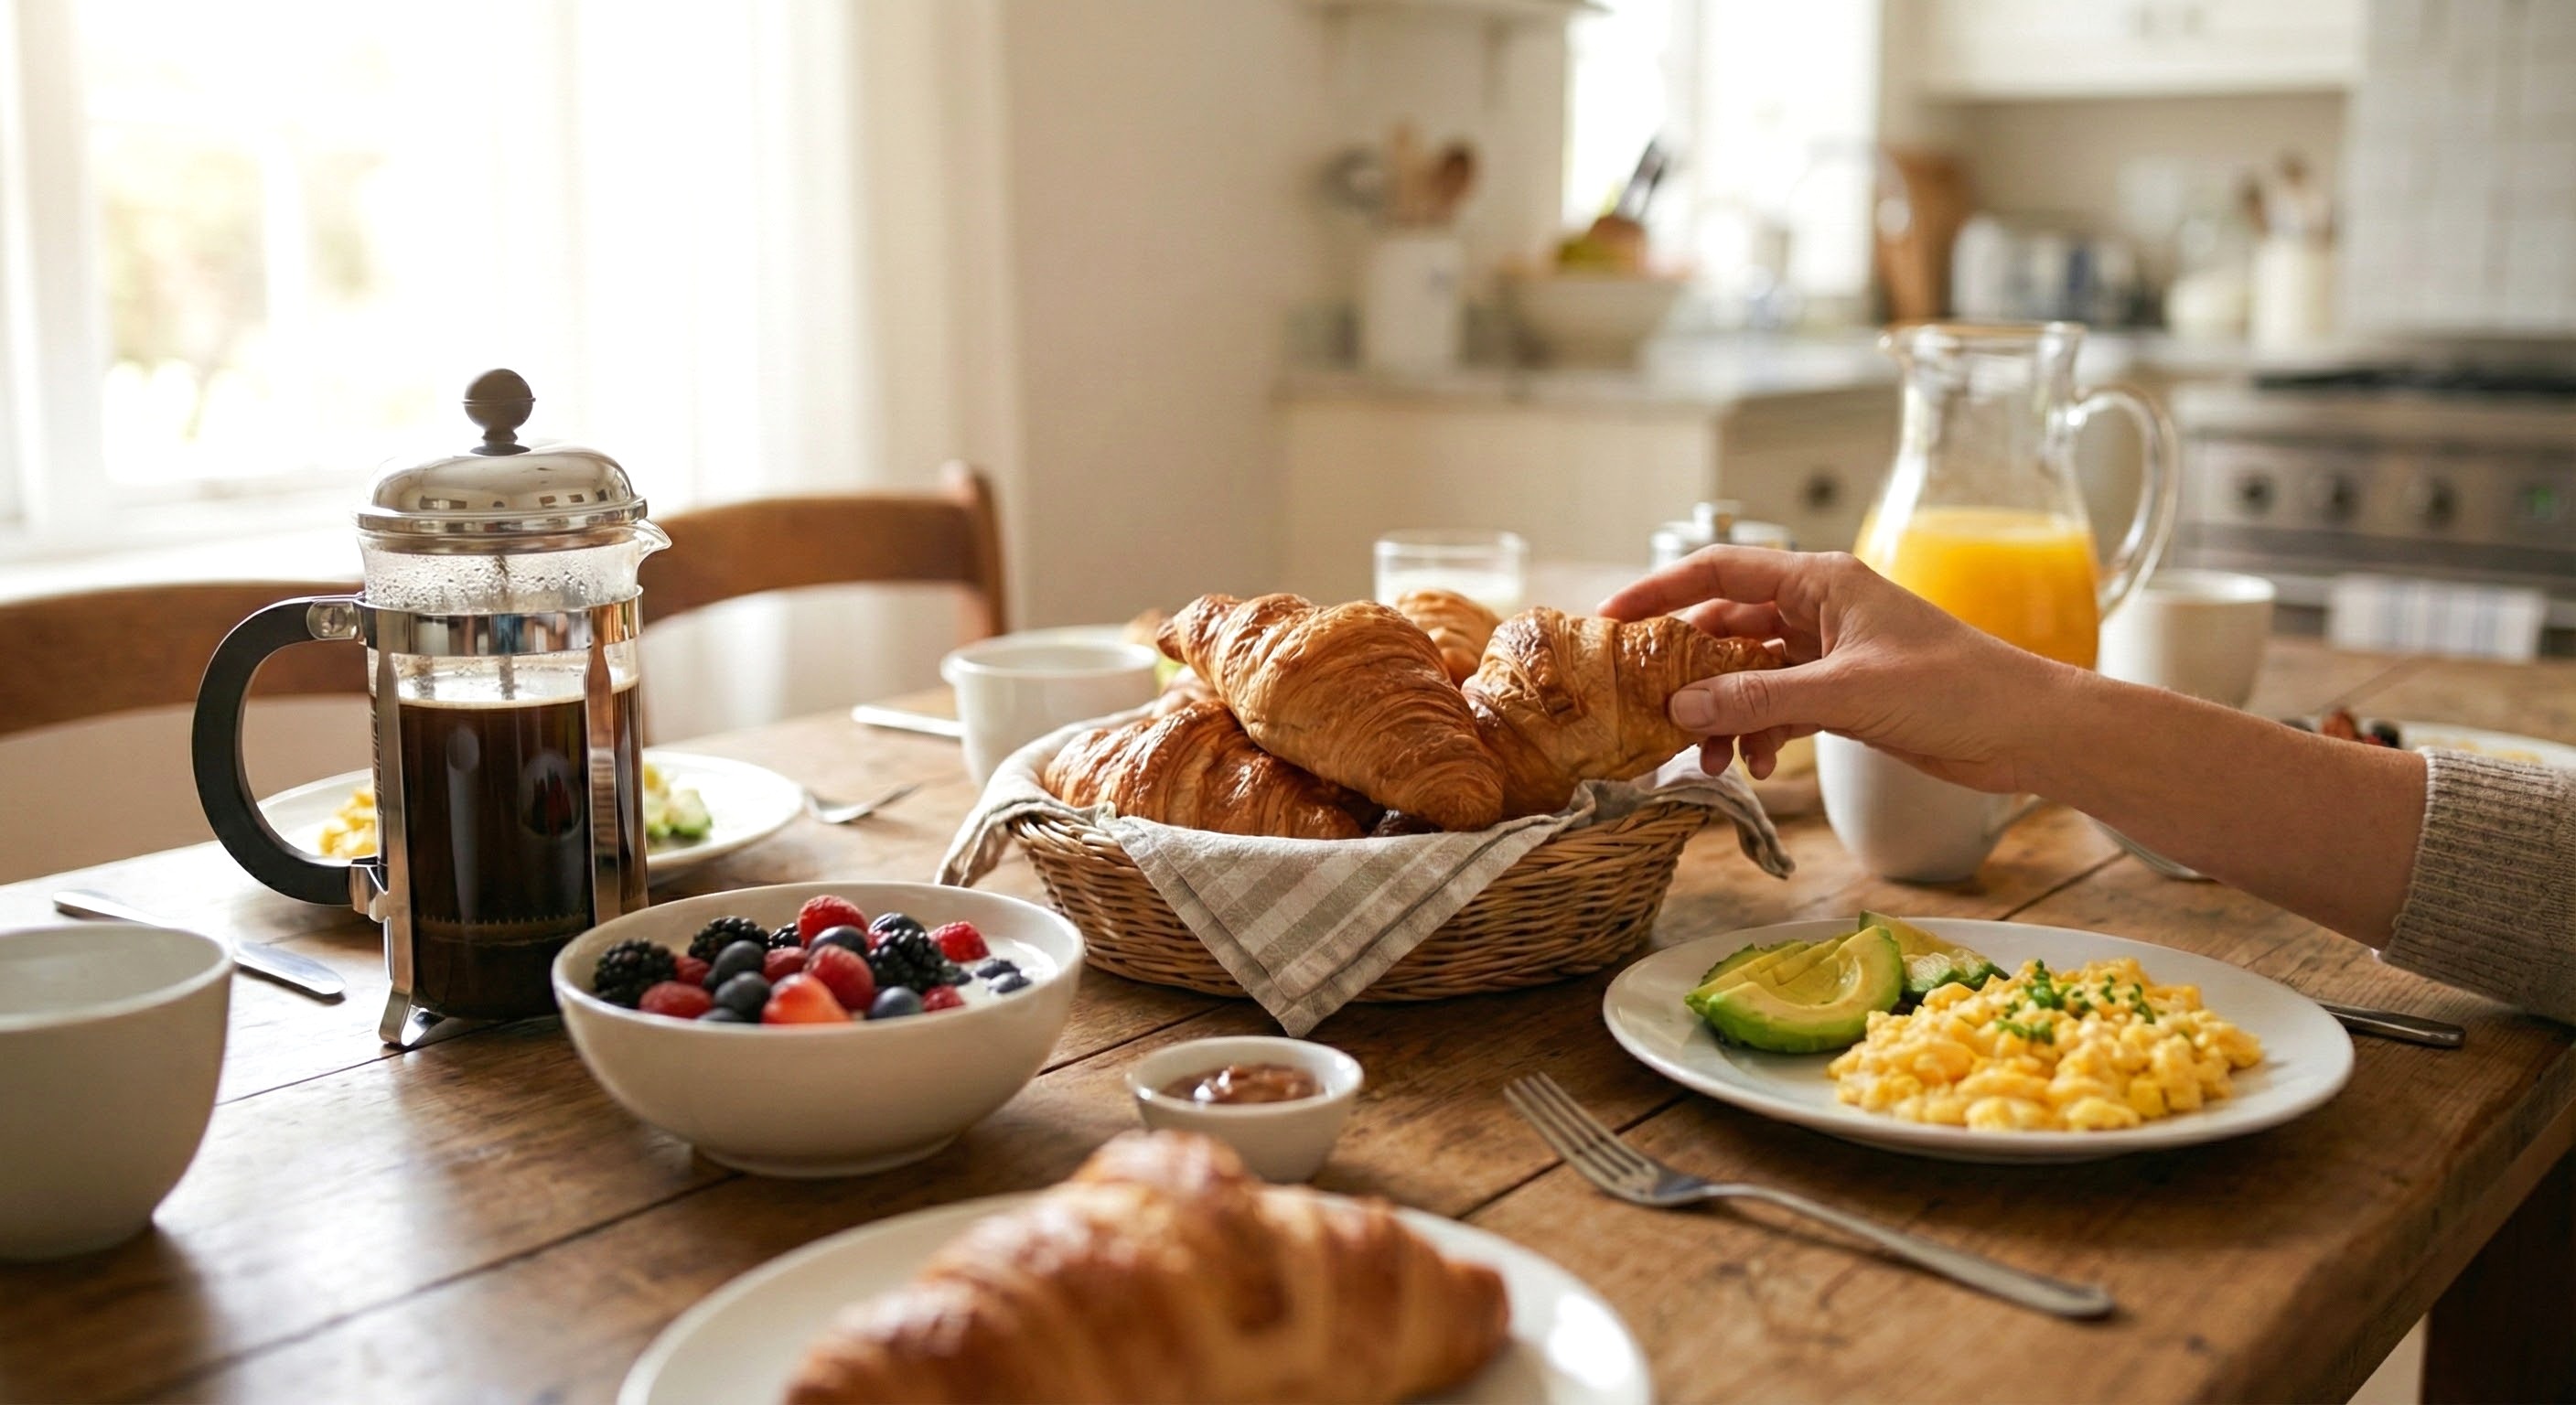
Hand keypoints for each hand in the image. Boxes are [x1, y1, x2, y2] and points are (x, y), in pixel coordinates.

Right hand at [1597, 547, 2079, 792]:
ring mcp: (1830, 653)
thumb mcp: (1847, 694)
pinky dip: (1759, 732)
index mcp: (1821, 581)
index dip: (1659, 590)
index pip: (1720, 569)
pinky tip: (1758, 764)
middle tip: (1650, 709)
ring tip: (1710, 759)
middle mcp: (1819, 609)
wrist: (2027, 731)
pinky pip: (1777, 706)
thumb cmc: (1956, 690)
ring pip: (1748, 674)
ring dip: (1724, 713)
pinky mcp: (1844, 694)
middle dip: (1689, 671)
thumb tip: (1681, 706)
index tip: (1611, 620)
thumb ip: (1759, 698)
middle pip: (1725, 626)